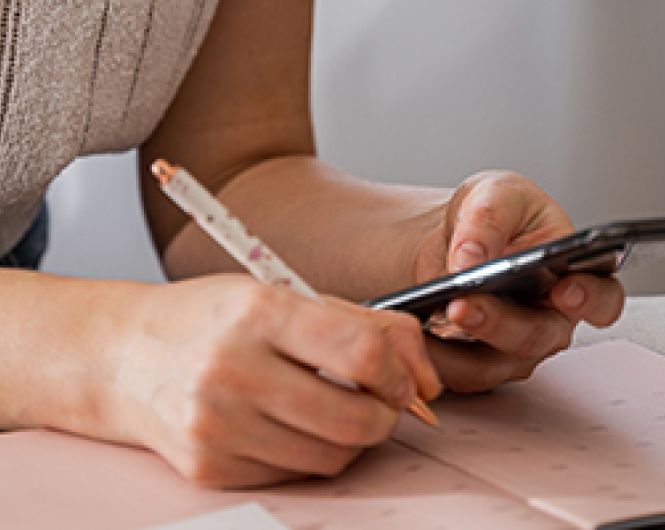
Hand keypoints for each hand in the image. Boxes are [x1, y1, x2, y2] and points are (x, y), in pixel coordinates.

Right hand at [111, 275, 440, 487]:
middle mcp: (233, 369)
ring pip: (330, 457)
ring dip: (350, 438)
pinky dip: (308, 454)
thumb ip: (365, 324)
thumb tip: (426, 379)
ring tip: (331, 409)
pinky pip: (293, 475)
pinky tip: (288, 425)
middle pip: (354, 419)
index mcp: (258, 312)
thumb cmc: (212, 319)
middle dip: (385, 416)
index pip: (362, 352)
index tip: (402, 379)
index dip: (400, 373)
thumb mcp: (285, 297)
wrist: (126, 356)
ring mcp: (217, 425)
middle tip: (378, 402)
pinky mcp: (209, 467)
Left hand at [414, 171, 624, 392]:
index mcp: (574, 275)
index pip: (601, 298)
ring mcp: (513, 349)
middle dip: (498, 323)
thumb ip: (489, 216)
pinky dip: (430, 356)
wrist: (452, 239)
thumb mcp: (493, 193)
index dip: (590, 301)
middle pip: (536, 337)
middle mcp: (549, 320)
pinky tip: (406, 335)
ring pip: (492, 365)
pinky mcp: (476, 365)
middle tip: (462, 305)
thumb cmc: (492, 216)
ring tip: (421, 323)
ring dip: (456, 350)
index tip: (566, 293)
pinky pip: (456, 374)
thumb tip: (471, 259)